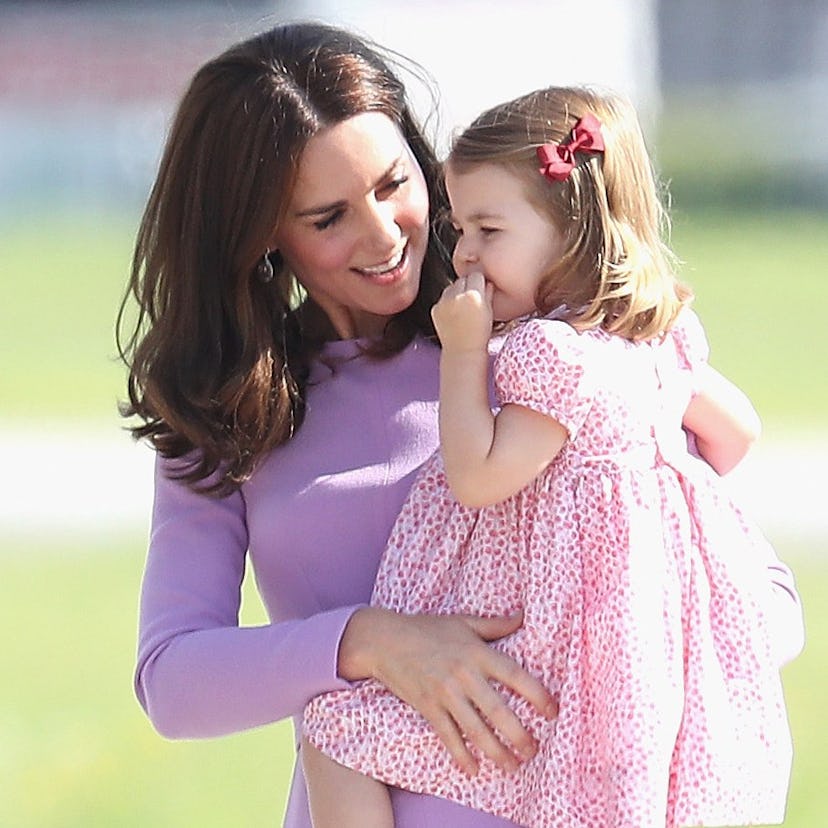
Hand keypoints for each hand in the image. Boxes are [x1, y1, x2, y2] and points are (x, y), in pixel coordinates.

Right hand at [338, 606, 557, 775]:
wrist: (385, 640)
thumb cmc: (426, 628)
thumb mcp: (463, 622)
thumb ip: (495, 625)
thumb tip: (524, 615)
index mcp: (477, 651)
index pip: (514, 674)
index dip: (537, 694)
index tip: (553, 711)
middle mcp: (463, 674)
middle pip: (498, 710)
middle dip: (519, 735)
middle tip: (534, 750)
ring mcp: (444, 692)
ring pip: (476, 729)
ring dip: (496, 752)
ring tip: (513, 766)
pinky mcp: (428, 707)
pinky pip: (448, 736)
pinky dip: (461, 755)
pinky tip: (474, 770)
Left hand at [431, 272, 493, 353]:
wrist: (463, 351)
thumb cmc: (480, 334)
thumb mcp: (490, 311)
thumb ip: (488, 292)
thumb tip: (486, 281)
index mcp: (473, 295)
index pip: (476, 275)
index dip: (480, 282)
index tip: (481, 289)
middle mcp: (457, 295)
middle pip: (462, 279)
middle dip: (467, 286)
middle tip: (472, 299)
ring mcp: (443, 302)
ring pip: (451, 287)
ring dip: (456, 293)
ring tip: (463, 308)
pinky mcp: (435, 309)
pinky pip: (442, 299)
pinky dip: (447, 303)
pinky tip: (453, 315)